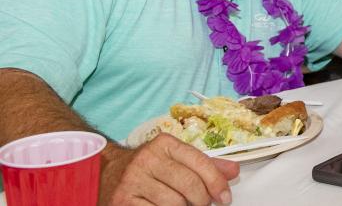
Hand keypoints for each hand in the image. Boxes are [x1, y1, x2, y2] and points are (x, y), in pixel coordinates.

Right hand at [101, 133, 239, 204]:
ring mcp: (133, 180)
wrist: (107, 173)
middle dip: (201, 199)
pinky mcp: (123, 200)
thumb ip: (205, 165)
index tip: (224, 197)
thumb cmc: (148, 167)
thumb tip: (233, 171)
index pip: (201, 162)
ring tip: (181, 205)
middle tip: (202, 204)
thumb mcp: (176, 159)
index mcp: (165, 144)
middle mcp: (147, 159)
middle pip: (190, 185)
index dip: (217, 182)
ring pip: (174, 203)